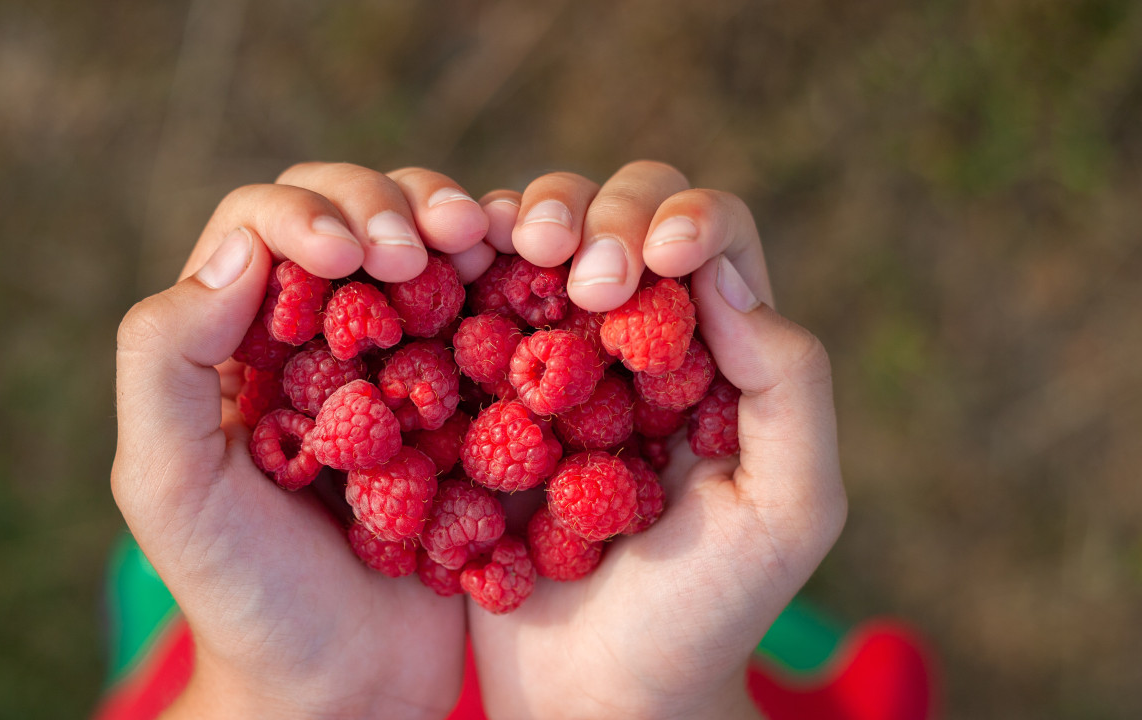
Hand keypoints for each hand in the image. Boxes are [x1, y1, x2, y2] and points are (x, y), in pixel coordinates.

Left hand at [111, 163, 487, 717]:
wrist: (346, 685)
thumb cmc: (246, 594)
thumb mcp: (169, 485)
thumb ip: (164, 362)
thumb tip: (241, 250)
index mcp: (235, 341)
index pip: (263, 225)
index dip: (309, 214)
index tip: (354, 258)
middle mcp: (318, 334)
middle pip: (352, 213)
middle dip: (394, 205)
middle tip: (439, 240)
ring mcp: (400, 362)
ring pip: (429, 248)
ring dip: (461, 226)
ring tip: (489, 244)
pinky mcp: (468, 398)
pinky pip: (493, 313)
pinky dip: (513, 282)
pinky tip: (533, 282)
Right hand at [466, 162, 847, 717]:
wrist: (595, 696)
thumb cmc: (704, 615)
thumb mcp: (788, 510)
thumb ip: (790, 389)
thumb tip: (725, 279)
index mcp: (716, 354)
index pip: (708, 234)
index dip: (680, 217)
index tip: (654, 261)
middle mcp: (631, 341)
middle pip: (616, 215)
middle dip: (594, 213)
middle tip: (581, 273)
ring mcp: (547, 363)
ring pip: (532, 246)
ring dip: (516, 225)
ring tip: (495, 246)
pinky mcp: (477, 398)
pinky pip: (459, 310)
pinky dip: (447, 276)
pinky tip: (435, 274)